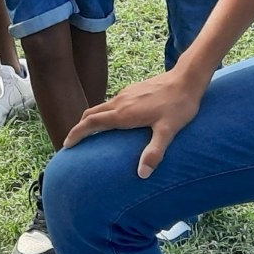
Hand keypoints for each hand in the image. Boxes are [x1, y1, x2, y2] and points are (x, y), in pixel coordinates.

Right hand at [63, 67, 210, 177]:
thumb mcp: (168, 131)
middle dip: (80, 128)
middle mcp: (120, 102)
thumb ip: (154, 152)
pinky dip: (104, 114)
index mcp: (123, 113)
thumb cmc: (178, 106)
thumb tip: (142, 174)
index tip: (66, 144)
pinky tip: (115, 122)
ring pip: (101, 107)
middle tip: (73, 142)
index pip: (91, 123)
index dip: (76, 133)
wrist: (187, 79)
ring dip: (92, 120)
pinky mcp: (133, 91)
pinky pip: (112, 104)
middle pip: (91, 114)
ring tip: (91, 135)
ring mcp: (126, 94)